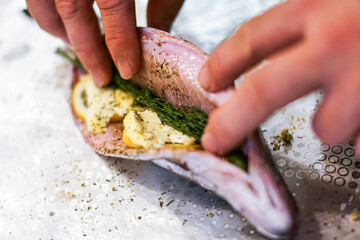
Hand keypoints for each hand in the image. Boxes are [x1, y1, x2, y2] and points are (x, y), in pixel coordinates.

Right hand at [26, 0, 183, 86]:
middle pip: (72, 11)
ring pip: (43, 4)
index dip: (121, 44)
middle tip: (101, 76)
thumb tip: (160, 32)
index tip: (128, 71)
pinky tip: (63, 24)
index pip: (114, 9)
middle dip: (86, 49)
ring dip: (58, 31)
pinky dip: (45, 12)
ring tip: (78, 52)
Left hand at [199, 0, 359, 154]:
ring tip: (352, 102)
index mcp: (317, 7)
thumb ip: (309, 22)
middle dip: (232, 123)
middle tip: (214, 139)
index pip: (253, 39)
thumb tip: (281, 52)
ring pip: (325, 126)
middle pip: (262, 93)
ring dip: (328, 121)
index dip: (224, 64)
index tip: (208, 81)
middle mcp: (334, 43)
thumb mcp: (338, 0)